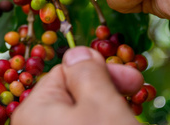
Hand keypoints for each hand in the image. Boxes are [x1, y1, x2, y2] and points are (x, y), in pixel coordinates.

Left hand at [11, 46, 142, 124]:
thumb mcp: (100, 104)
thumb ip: (87, 72)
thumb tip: (77, 51)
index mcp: (33, 108)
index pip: (67, 71)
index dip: (103, 70)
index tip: (134, 79)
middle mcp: (32, 123)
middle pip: (73, 94)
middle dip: (106, 91)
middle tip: (136, 94)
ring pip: (78, 113)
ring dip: (104, 109)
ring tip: (125, 118)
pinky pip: (75, 124)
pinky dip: (96, 121)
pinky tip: (115, 123)